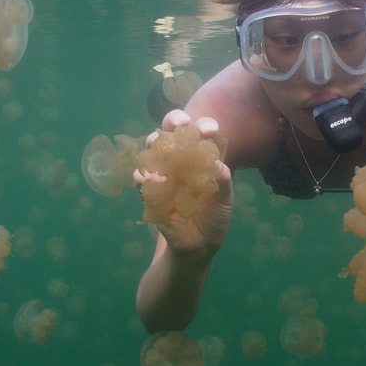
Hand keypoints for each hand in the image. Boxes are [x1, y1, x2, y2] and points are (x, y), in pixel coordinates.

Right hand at [133, 109, 233, 255]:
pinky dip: (144, 176)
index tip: (210, 129)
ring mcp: (162, 176)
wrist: (200, 244)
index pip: (197, 132)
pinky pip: (140, 180)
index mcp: (198, 158)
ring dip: (154, 144)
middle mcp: (178, 162)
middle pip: (168, 132)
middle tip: (182, 125)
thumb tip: (218, 164)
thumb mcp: (224, 201)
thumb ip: (223, 183)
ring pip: (150, 150)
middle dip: (173, 122)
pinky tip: (153, 178)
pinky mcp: (150, 193)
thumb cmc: (214, 216)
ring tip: (163, 146)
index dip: (201, 125)